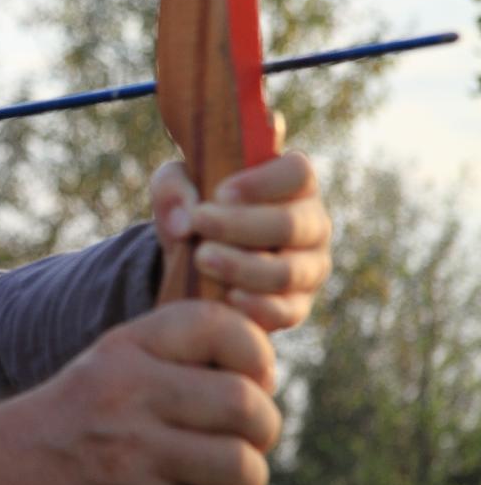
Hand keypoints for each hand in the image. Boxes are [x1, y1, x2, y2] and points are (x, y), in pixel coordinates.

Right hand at [0, 301, 278, 484]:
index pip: (217, 325)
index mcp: (126, 349)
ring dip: (245, 481)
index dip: (254, 352)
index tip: (251, 377)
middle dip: (263, 427)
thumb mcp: (111, 362)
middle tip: (244, 439)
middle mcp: (129, 396)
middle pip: (246, 405)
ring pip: (243, 468)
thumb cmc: (76, 418)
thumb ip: (178, 353)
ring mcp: (132, 458)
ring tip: (220, 481)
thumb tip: (267, 372)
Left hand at [150, 150, 331, 330]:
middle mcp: (310, 225)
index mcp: (292, 185)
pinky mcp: (297, 306)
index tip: (220, 193)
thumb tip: (184, 220)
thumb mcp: (176, 188)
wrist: (196, 264)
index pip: (298, 173)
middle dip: (239, 226)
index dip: (262, 183)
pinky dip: (256, 305)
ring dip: (240, 266)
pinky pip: (286, 311)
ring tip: (201, 258)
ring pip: (286, 271)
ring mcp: (309, 268)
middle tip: (199, 222)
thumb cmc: (198, 211)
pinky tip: (228, 297)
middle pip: (291, 224)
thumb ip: (173, 187)